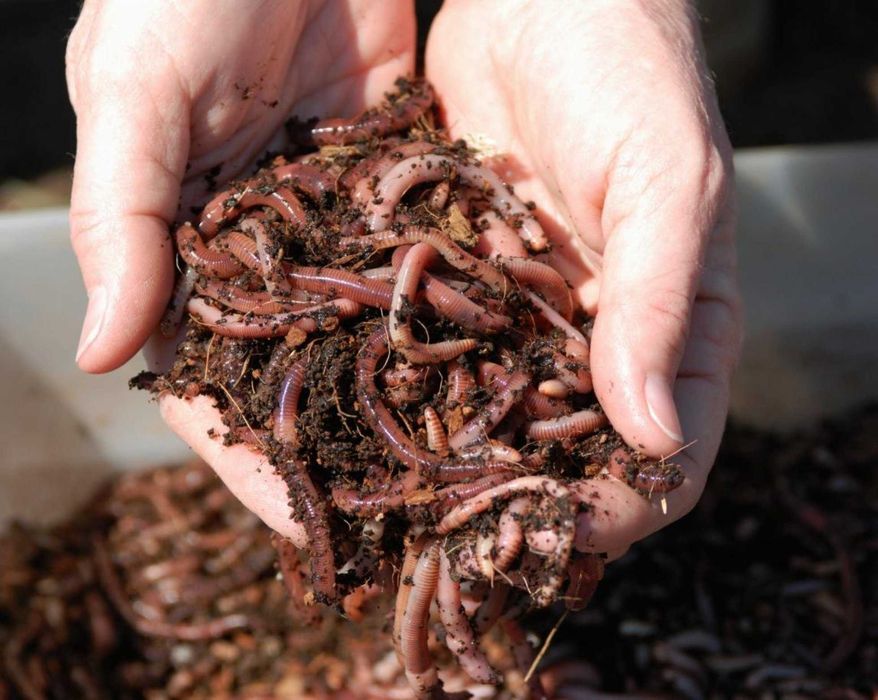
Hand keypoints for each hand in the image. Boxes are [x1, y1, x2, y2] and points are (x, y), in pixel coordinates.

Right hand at [66, 0, 414, 545]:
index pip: (206, 379)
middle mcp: (254, 252)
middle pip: (297, 375)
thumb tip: (100, 353)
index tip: (300, 523)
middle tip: (401, 520)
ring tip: (457, 467)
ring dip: (405, 397)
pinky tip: (493, 366)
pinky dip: (449, 314)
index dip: (246, 455)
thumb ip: (122, 218)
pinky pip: (417, 265)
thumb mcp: (132, 88)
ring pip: (364, 333)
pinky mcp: (386, 184)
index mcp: (178, 248)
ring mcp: (324, 224)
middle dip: (342, 448)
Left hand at [426, 0, 741, 556]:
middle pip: (570, 449)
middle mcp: (594, 334)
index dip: (625, 502)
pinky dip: (409, 386)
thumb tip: (653, 438)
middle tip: (462, 540)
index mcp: (671, 323)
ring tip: (400, 498)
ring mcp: (522, 313)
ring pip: (496, 412)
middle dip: (526, 498)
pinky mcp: (460, 279)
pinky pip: (436, 349)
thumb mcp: (665, 177)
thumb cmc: (630, 71)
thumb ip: (659, 300)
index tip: (564, 534)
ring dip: (458, 458)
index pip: (668, 448)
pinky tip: (362, 412)